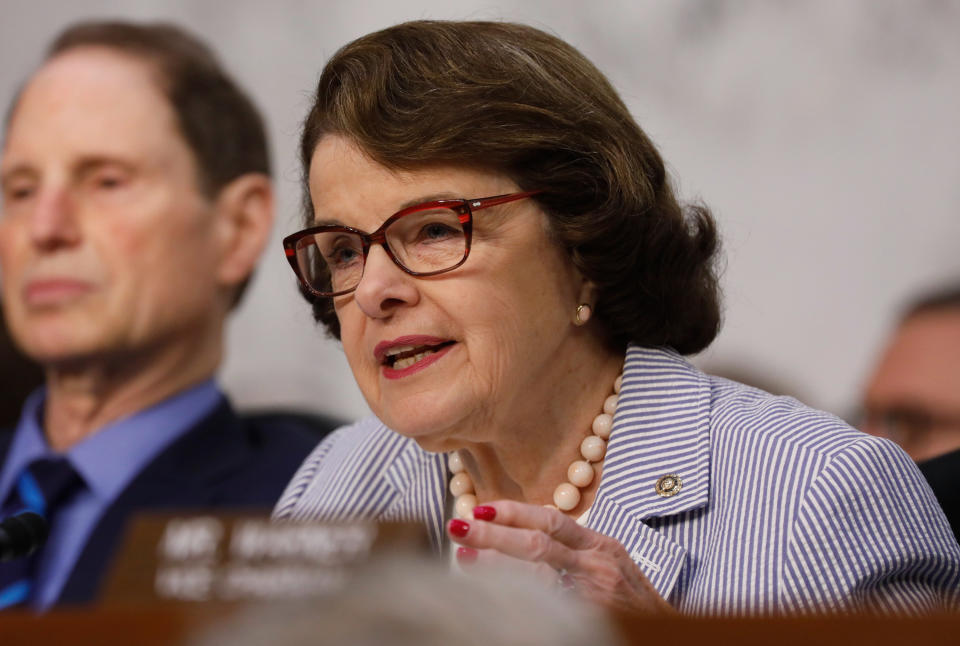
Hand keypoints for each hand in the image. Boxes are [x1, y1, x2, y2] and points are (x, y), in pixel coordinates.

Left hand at [447, 500, 673, 613]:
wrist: (668, 633)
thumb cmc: (633, 601)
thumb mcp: (609, 565)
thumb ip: (573, 550)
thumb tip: (523, 537)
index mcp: (599, 544)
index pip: (551, 518)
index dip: (513, 511)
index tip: (481, 508)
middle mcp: (597, 563)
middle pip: (538, 541)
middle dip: (494, 533)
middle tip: (458, 526)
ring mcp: (595, 592)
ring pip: (539, 571)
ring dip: (498, 564)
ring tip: (465, 558)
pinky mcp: (592, 616)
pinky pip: (549, 605)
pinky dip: (521, 598)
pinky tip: (494, 597)